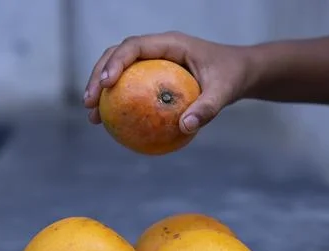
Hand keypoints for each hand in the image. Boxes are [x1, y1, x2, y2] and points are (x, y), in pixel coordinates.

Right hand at [83, 31, 257, 133]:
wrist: (238, 72)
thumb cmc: (232, 77)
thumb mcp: (224, 92)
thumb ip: (208, 108)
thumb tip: (185, 127)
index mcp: (170, 44)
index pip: (134, 46)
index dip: (115, 62)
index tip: (106, 84)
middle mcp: (157, 49)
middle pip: (117, 55)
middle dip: (98, 76)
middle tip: (89, 104)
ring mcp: (154, 61)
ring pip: (119, 69)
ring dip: (101, 89)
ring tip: (93, 116)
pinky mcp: (154, 75)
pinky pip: (132, 85)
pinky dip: (119, 100)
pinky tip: (114, 122)